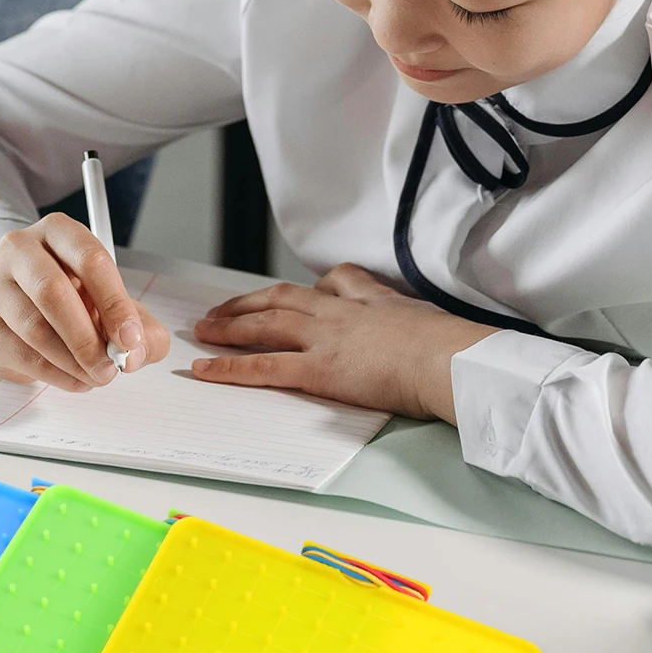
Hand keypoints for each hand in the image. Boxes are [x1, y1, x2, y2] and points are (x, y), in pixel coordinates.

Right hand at [0, 214, 170, 390]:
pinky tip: (76, 378)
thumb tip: (138, 352)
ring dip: (74, 361)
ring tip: (98, 375)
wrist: (23, 316)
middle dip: (88, 337)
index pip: (89, 259)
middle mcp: (21, 250)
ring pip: (35, 327)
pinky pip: (22, 354)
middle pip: (52, 291)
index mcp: (58, 232)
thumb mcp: (114, 304)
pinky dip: (57, 374)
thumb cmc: (74, 299)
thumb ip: (140, 326)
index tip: (130, 337)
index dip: (114, 302)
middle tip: (112, 365)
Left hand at [191, 263, 495, 421]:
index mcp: (366, 298)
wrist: (449, 359)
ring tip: (203, 331)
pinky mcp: (319, 369)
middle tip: (219, 313)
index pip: (326, 283)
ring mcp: (324, 338)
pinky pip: (264, 367)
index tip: (281, 298)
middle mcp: (337, 312)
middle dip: (246, 305)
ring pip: (265, 325)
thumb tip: (396, 318)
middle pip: (281, 300)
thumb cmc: (446, 346)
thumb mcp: (422, 315)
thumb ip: (399, 312)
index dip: (298, 292)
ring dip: (229, 327)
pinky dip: (230, 367)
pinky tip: (206, 368)